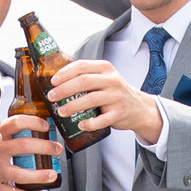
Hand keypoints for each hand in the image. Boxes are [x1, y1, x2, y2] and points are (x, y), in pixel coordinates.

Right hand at [0, 115, 63, 190]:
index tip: (46, 126)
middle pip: (23, 146)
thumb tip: (41, 124)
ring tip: (52, 174)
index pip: (16, 123)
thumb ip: (9, 129)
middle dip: (45, 147)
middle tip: (57, 149)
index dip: (33, 122)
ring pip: (20, 174)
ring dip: (40, 175)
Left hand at [46, 58, 161, 142]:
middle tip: (52, 96)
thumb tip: (57, 81)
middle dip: (64, 89)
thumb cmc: (115, 92)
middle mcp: (112, 80)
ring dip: (73, 106)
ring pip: (91, 99)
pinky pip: (102, 119)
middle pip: (84, 82)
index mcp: (105, 68)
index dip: (65, 73)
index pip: (82, 66)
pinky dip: (89, 123)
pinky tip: (80, 124)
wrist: (138, 107)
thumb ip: (86, 75)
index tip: (53, 81)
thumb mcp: (104, 77)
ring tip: (61, 111)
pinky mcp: (119, 113)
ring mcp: (116, 97)